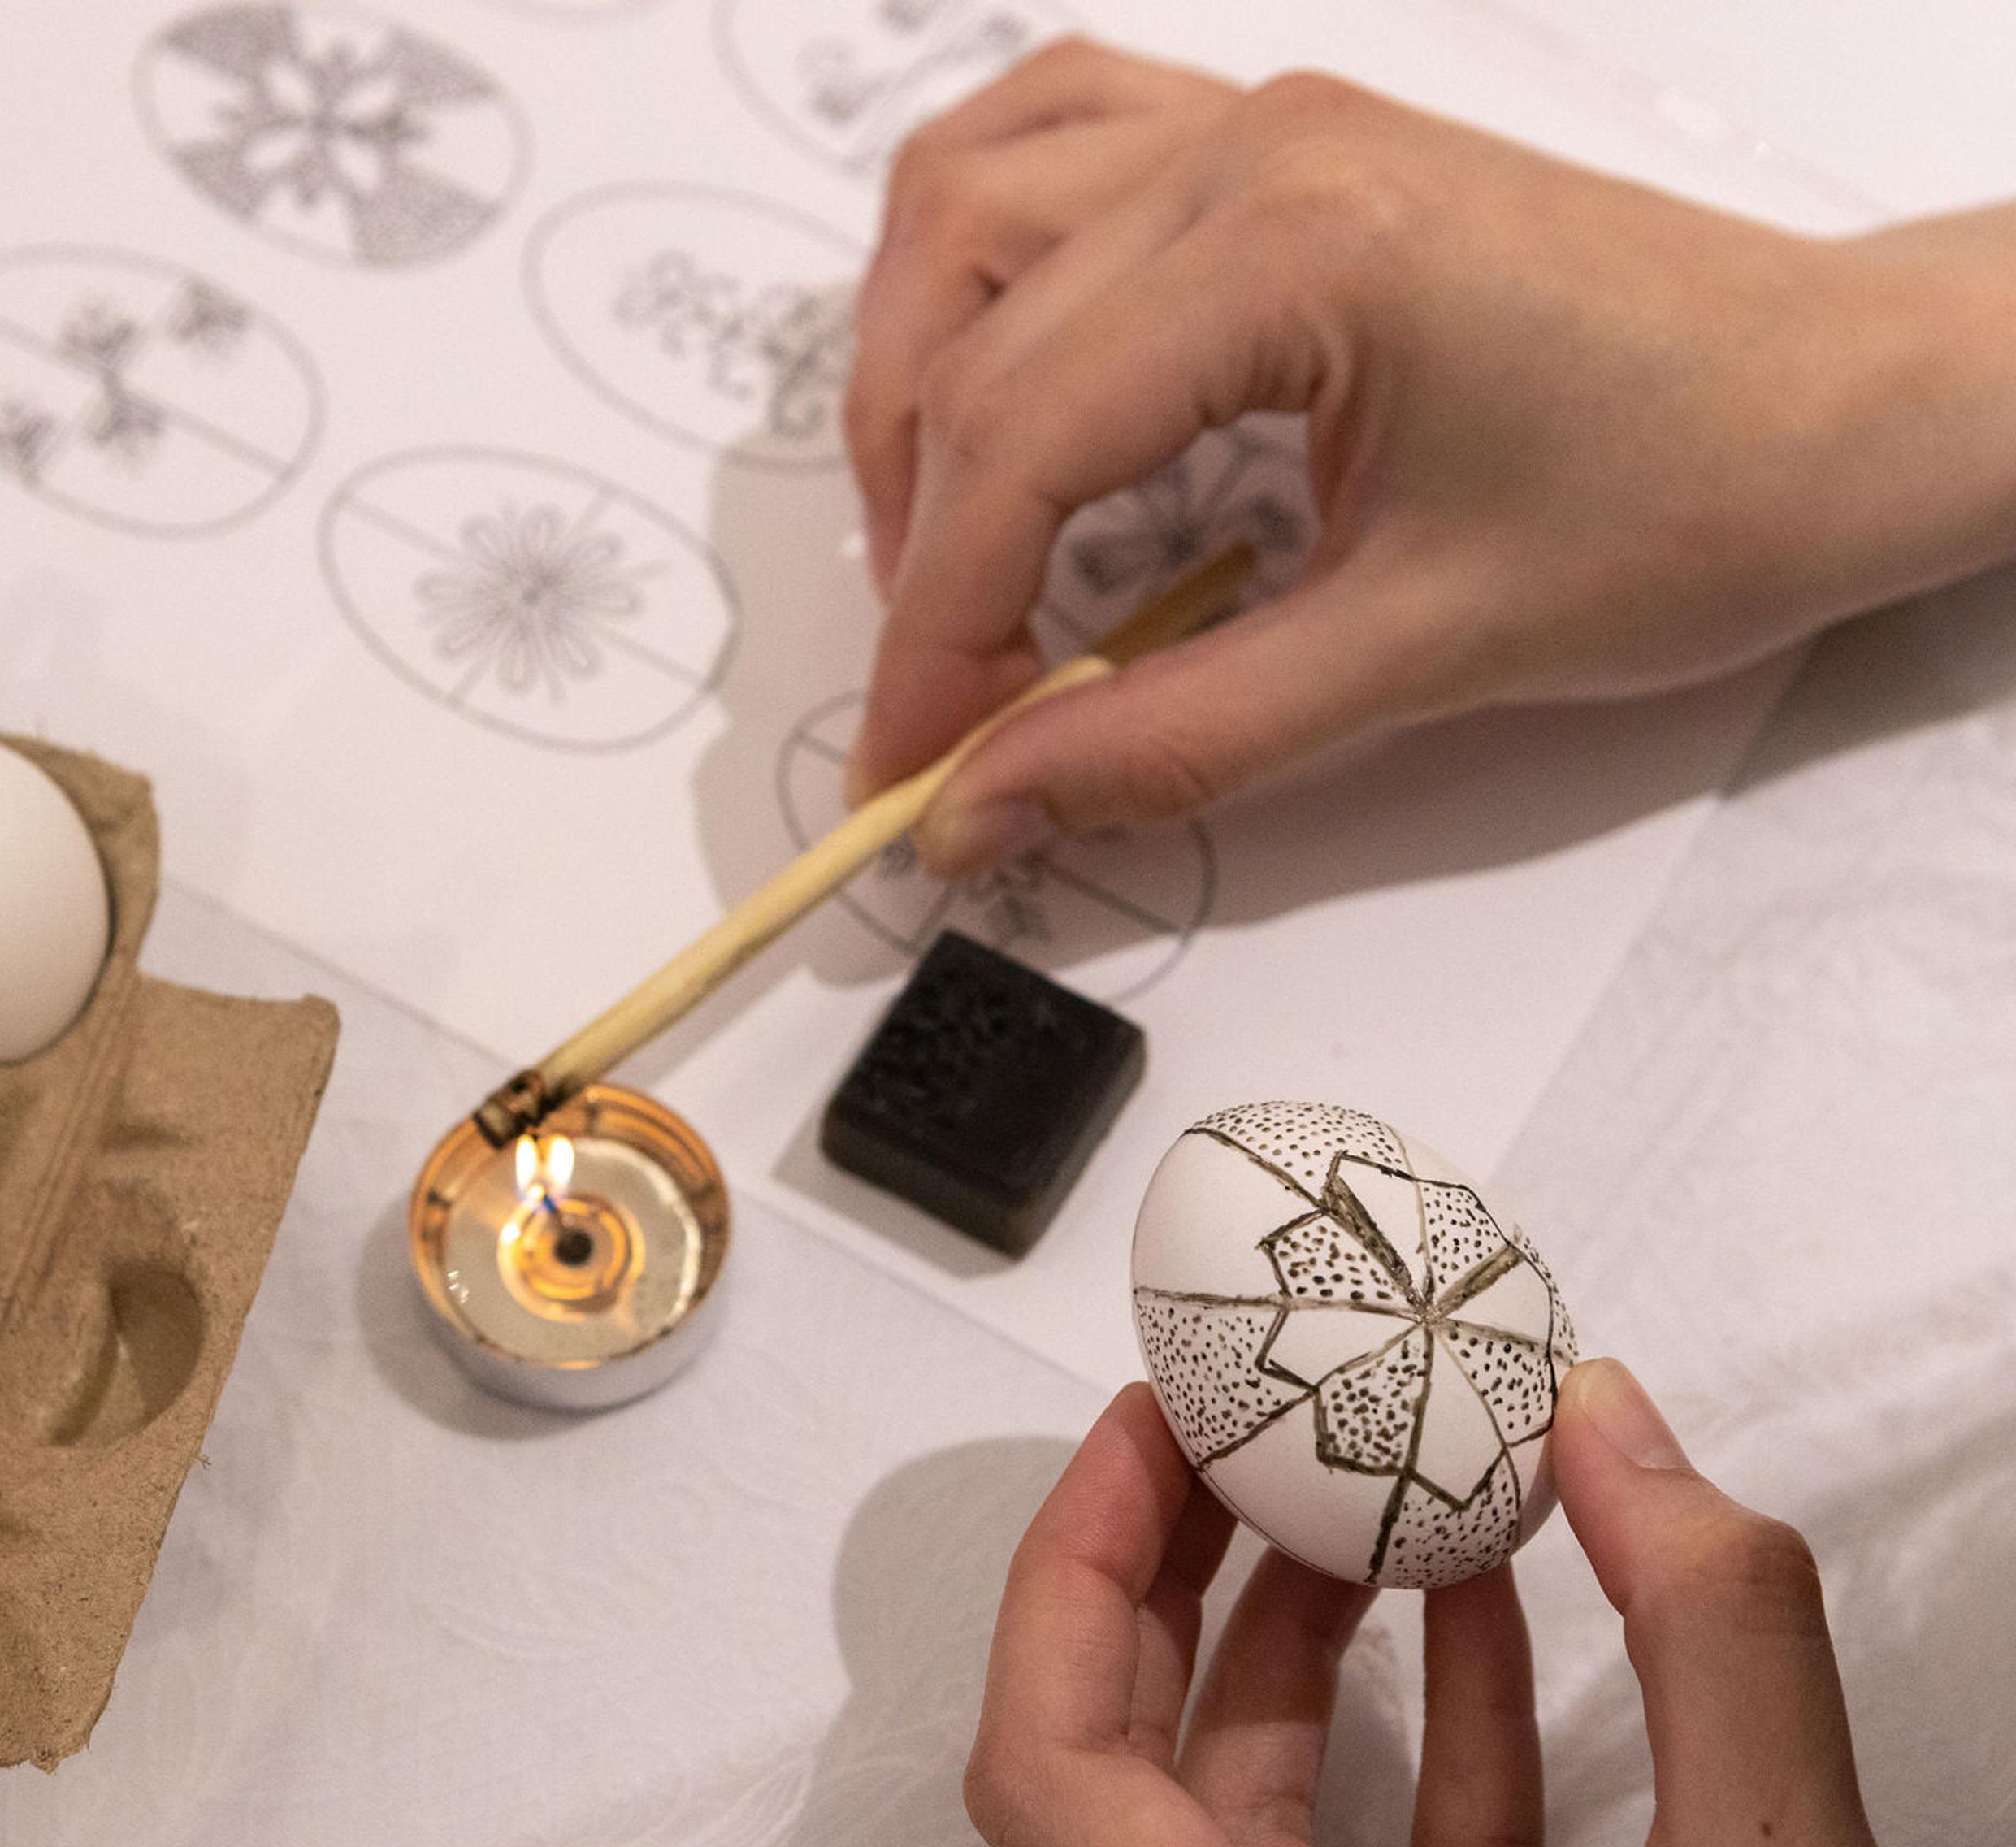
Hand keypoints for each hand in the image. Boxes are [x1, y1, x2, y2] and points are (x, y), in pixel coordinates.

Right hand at [846, 40, 2015, 874]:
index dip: (936, 633)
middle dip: (918, 547)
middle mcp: (1256, 145)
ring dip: (912, 384)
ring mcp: (1259, 117)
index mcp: (1300, 249)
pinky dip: (973, 254)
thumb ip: (1168, 737)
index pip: (1019, 445)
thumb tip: (979, 813)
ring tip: (946, 547)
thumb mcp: (1419, 653)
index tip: (911, 771)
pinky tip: (977, 360)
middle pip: (967, 345)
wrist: (1853, 406)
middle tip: (945, 706)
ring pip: (962, 213)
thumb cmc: (1696, 500)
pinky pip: (1048, 138)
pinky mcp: (1275, 135)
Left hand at [965, 1360, 1982, 1846]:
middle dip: (1173, 1589)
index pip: (1046, 1771)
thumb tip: (1606, 1415)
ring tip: (1366, 1499)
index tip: (1152, 1427)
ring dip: (1301, 1660)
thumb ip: (1707, 1631)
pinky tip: (1483, 1619)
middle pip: (1121, 1786)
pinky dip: (1414, 1755)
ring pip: (1247, 1840)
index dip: (1071, 1571)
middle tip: (1232, 1434)